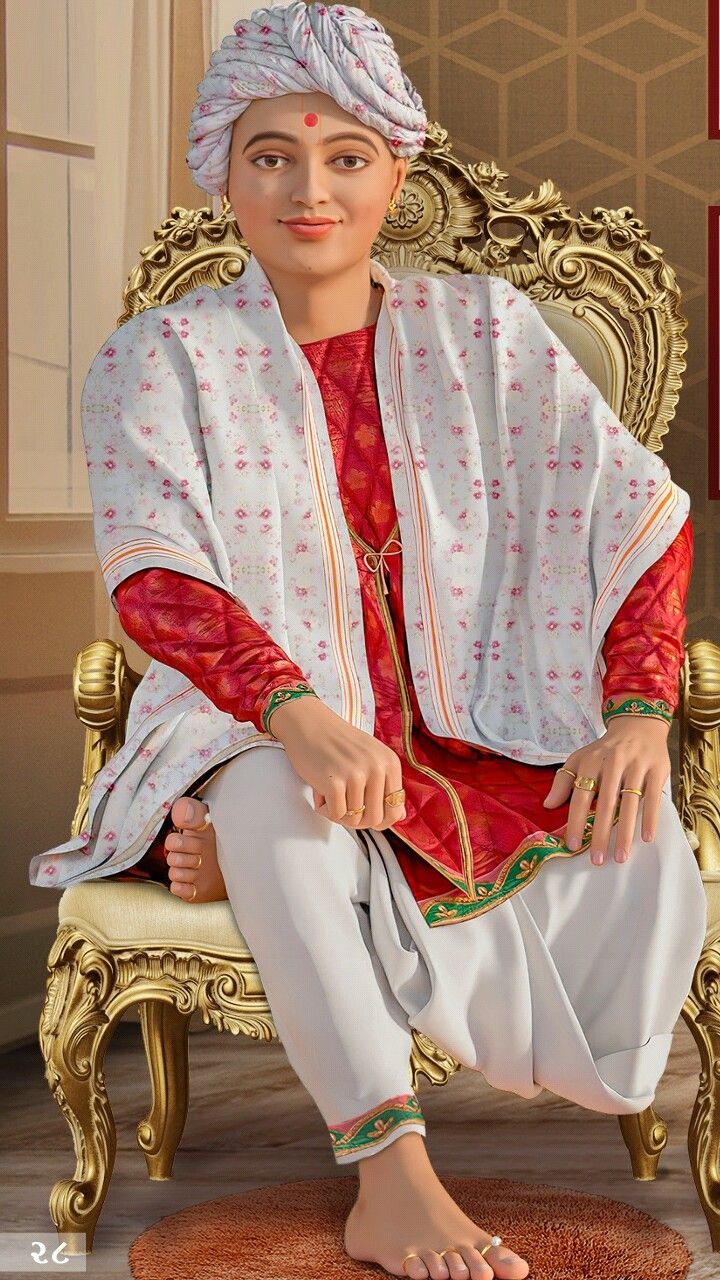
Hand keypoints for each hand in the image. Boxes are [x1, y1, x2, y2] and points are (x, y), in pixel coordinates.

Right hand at [270, 697, 406, 831]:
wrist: (309, 723)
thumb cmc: (338, 742)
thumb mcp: (371, 757)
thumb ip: (386, 784)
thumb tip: (400, 815)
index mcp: (390, 762)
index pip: (395, 810)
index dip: (381, 820)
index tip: (367, 814)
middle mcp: (377, 768)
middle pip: (375, 820)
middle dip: (358, 820)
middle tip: (345, 807)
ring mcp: (356, 775)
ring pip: (353, 820)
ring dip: (338, 812)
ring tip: (330, 791)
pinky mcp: (334, 782)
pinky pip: (335, 815)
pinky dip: (324, 808)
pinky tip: (320, 790)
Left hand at [542, 716, 670, 865]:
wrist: (638, 725)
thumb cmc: (605, 749)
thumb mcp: (580, 759)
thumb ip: (563, 781)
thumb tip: (547, 805)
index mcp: (591, 761)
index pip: (581, 795)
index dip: (576, 821)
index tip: (573, 845)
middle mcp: (613, 762)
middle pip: (606, 803)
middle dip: (601, 834)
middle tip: (597, 860)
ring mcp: (637, 765)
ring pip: (630, 803)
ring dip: (625, 832)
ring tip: (620, 857)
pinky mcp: (657, 769)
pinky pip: (653, 798)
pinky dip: (650, 819)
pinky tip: (646, 839)